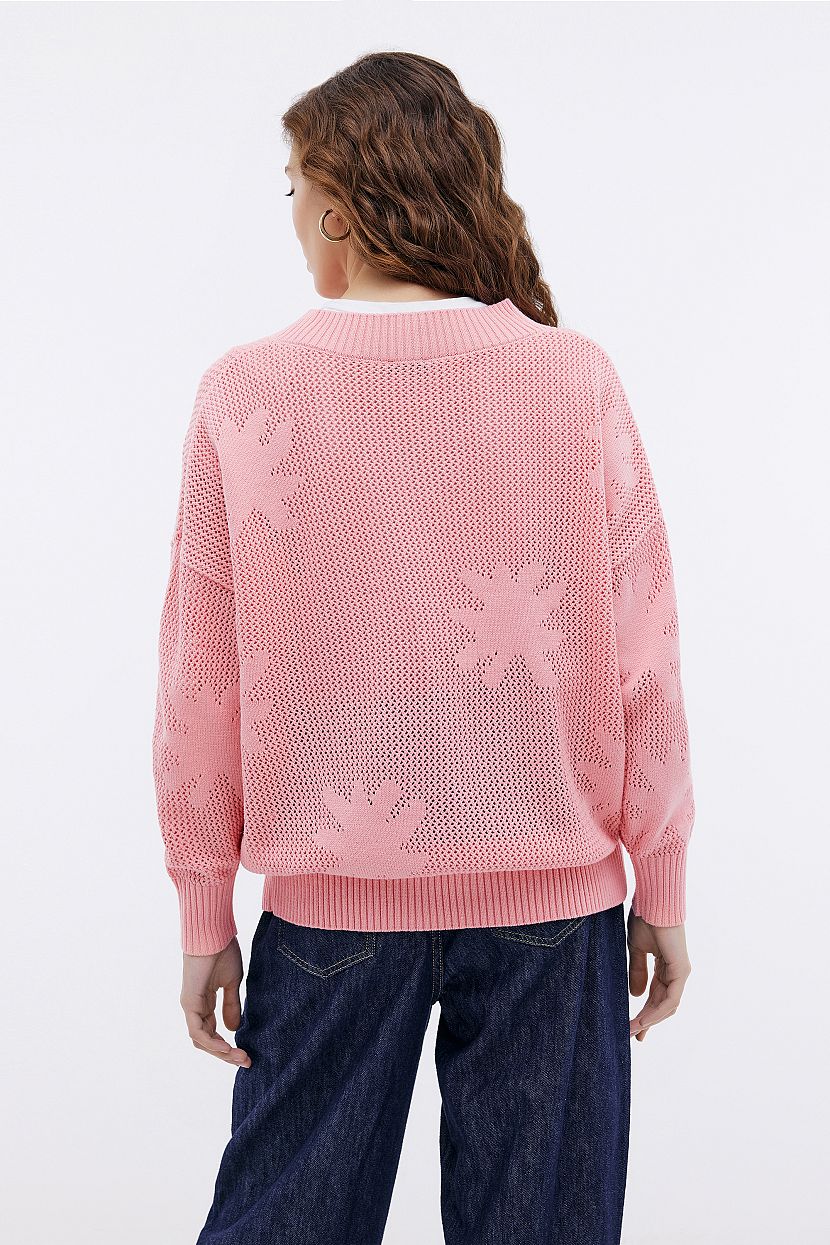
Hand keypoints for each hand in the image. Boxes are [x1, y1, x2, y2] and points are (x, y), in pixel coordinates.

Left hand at [180, 936, 251, 1066]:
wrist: (213, 933)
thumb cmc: (222, 951)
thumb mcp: (232, 982)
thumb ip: (232, 1005)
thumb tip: (233, 1029)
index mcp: (204, 1002)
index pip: (212, 1032)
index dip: (227, 1045)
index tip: (246, 1053)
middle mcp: (194, 1008)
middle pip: (206, 1041)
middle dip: (225, 1054)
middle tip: (245, 1061)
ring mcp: (190, 1006)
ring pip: (201, 1040)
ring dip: (220, 1052)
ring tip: (240, 1057)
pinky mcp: (189, 1003)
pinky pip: (198, 1031)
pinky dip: (212, 1042)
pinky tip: (227, 1047)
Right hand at [627, 909, 691, 1040]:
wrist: (654, 902)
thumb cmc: (645, 918)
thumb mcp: (636, 949)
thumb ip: (637, 972)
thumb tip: (637, 996)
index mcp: (666, 966)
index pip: (657, 996)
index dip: (646, 1012)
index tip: (633, 1027)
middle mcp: (676, 972)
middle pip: (662, 1005)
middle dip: (648, 1022)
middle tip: (634, 1037)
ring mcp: (680, 973)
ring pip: (667, 1006)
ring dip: (650, 1020)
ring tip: (634, 1031)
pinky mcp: (680, 971)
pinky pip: (669, 998)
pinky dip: (656, 1011)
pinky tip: (643, 1020)